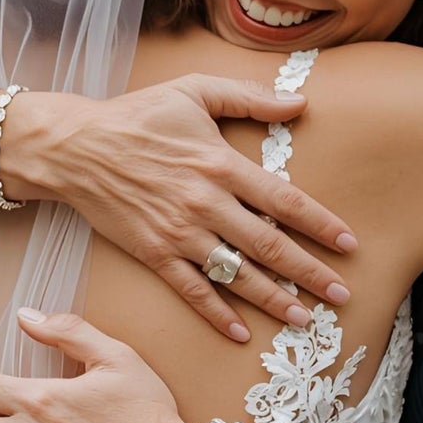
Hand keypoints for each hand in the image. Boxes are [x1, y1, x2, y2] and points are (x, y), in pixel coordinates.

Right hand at [5, 76, 356, 342]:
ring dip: (273, 300)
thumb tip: (300, 102)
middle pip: (269, 247)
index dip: (321, 225)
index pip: (284, 202)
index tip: (349, 244)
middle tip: (342, 295)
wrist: (74, 147)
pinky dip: (217, 314)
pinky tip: (240, 333)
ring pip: (236, 275)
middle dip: (310, 273)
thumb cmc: (137, 115)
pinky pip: (192, 290)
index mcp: (221, 164)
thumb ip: (249, 98)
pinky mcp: (153, 253)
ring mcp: (179, 233)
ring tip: (305, 319)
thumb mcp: (194, 90)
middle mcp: (205, 204)